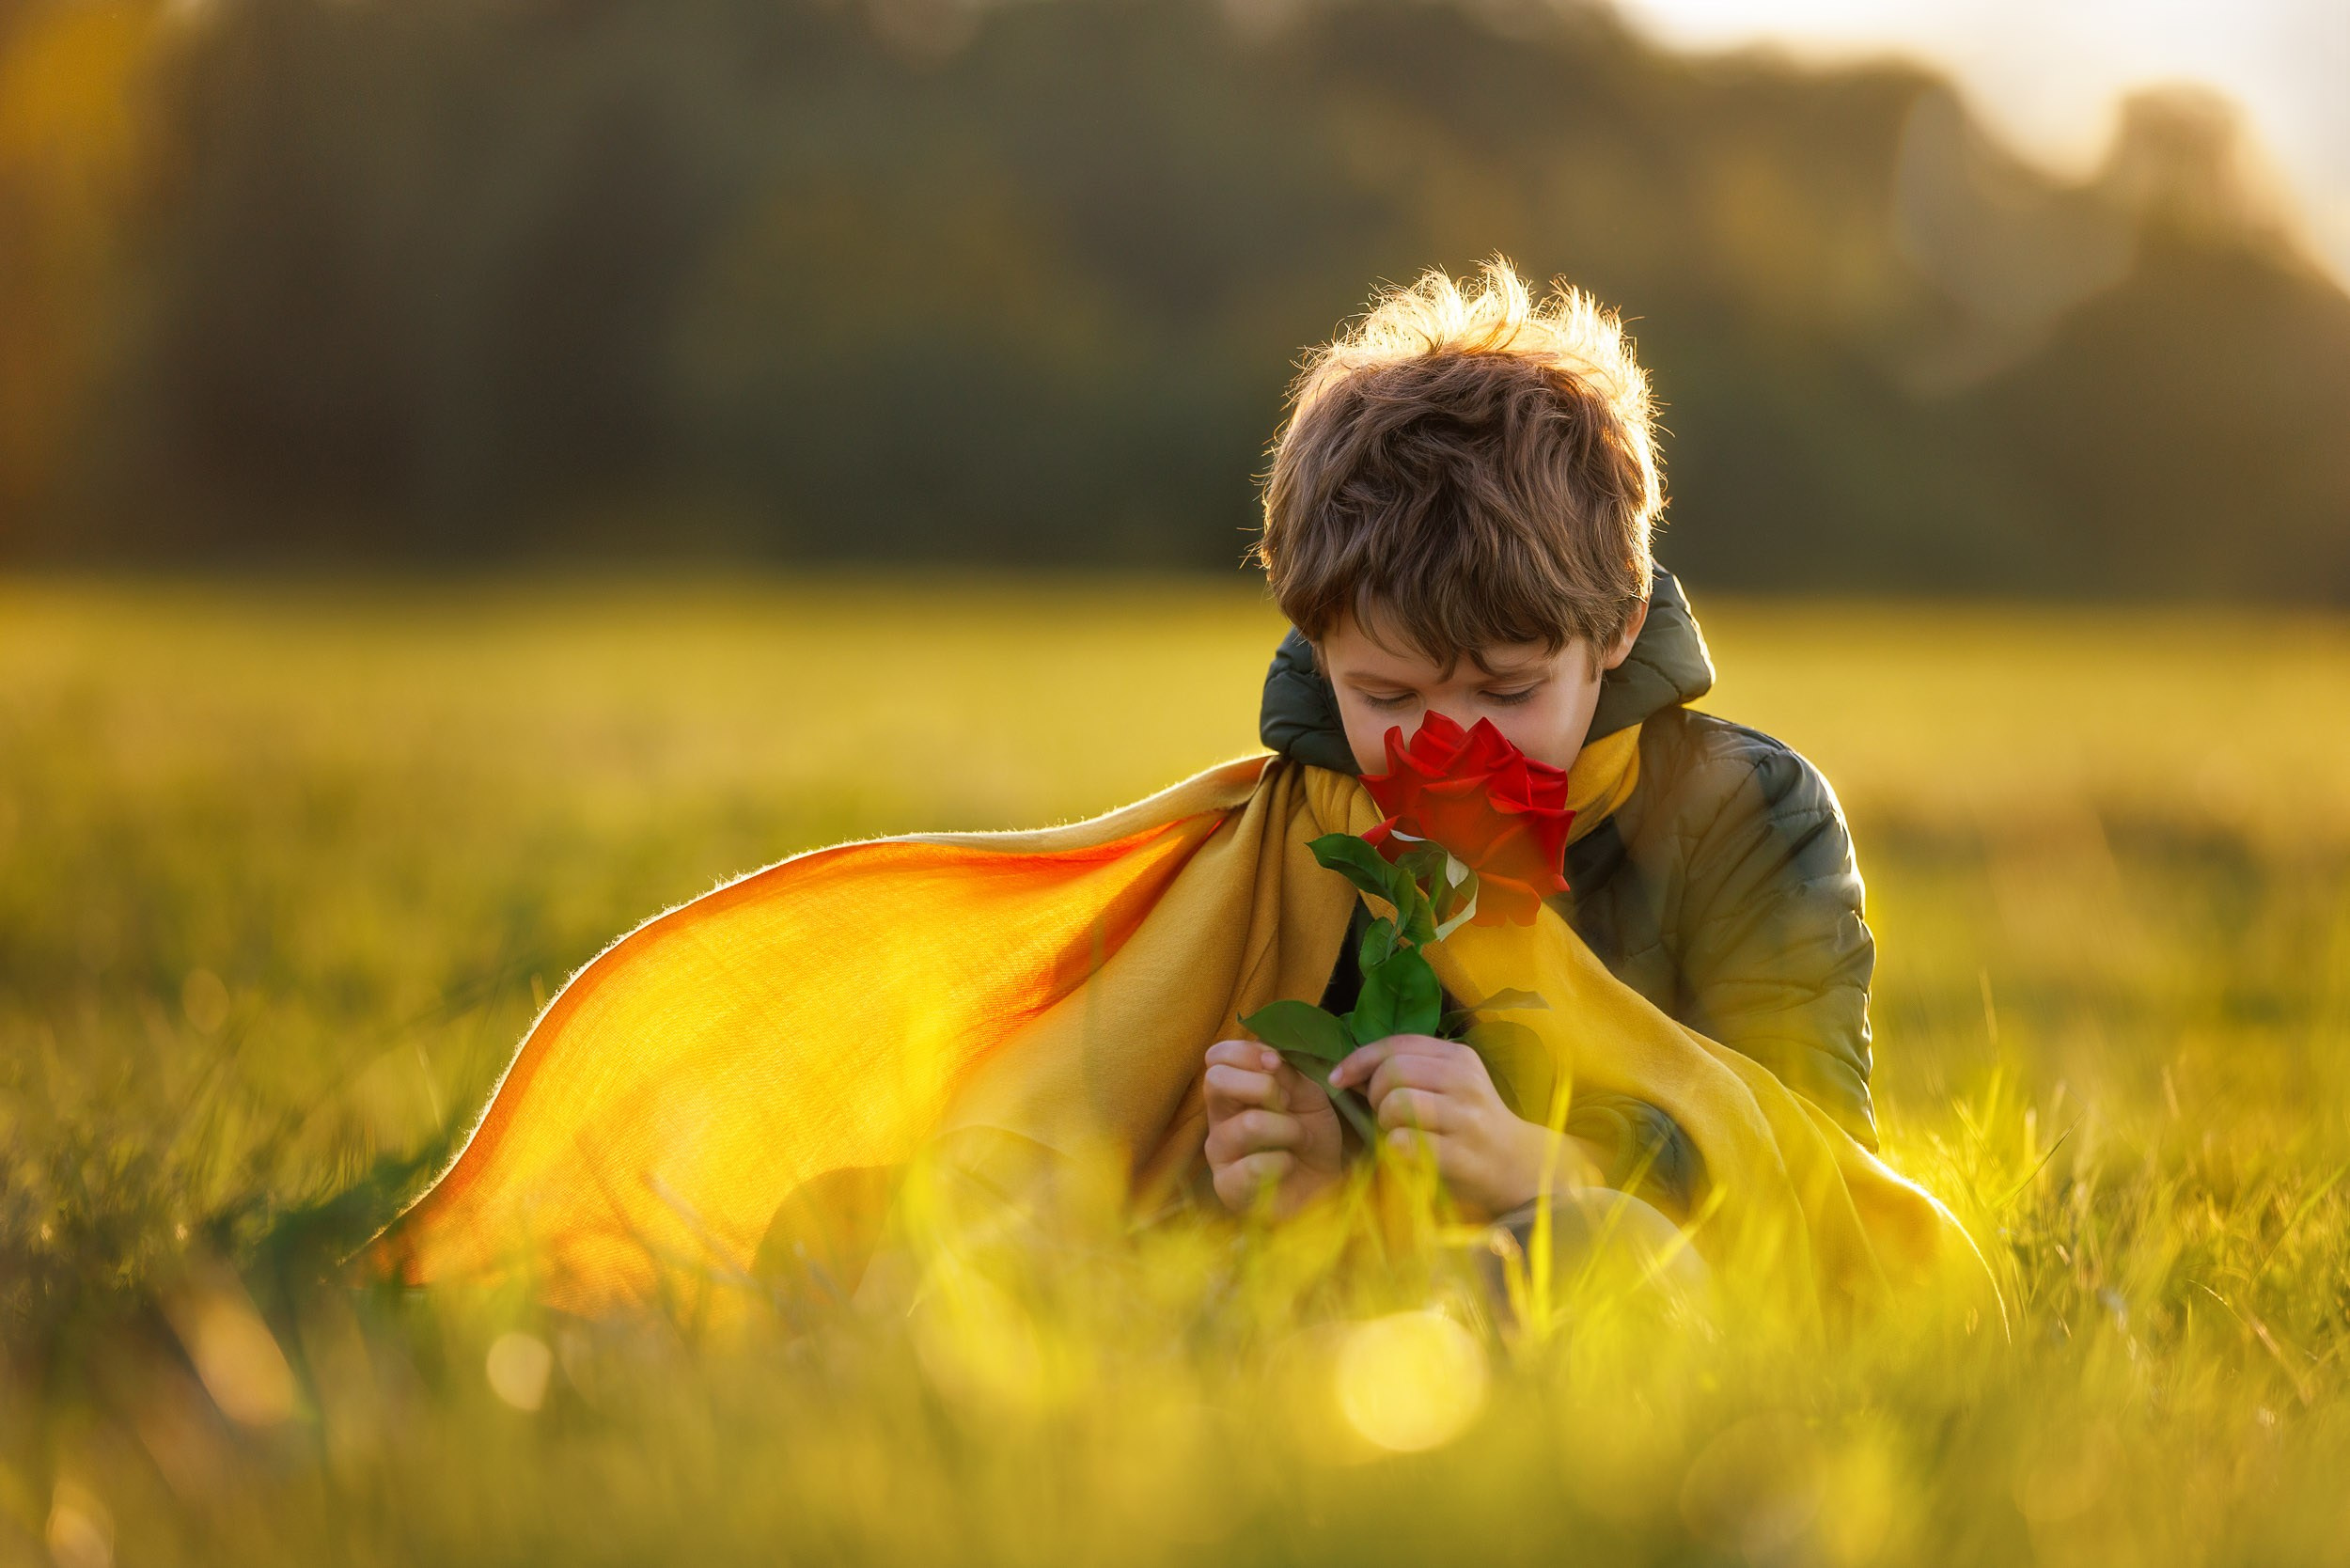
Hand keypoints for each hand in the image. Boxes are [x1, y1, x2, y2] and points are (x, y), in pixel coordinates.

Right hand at [1203, 1039, 1344, 1217]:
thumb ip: (1288, 1074)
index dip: (1248, 1053)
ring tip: (1302, 1139)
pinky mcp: (1227, 1185)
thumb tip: (1269, 1058)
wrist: (1324, 1186)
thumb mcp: (1309, 1095)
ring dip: (1288, 1129)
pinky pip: (1253, 1165)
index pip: (1217, 1056)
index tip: (1277, 1065)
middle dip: (1263, 1086)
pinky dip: (1282, 1162)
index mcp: (1233, 1090)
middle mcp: (1219, 1117)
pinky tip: (1289, 1165)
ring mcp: (1219, 1152)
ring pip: (1247, 1123)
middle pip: (1215, 1080)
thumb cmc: (1311, 1137)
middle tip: (1288, 1103)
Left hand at [1328, 1034, 1603, 1220]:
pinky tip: (1406, 1154)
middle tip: (1382, 1115)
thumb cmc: (1472, 1125)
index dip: (1359, 1059)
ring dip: (1384, 1122)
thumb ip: (1411, 1072)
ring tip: (1396, 1134)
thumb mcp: (1451, 1086)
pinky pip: (1405, 1143)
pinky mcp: (1462, 1154)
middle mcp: (1465, 1081)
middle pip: (1393, 1071)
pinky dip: (1394, 1149)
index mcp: (1459, 1058)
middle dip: (1374, 1094)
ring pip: (1396, 1103)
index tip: (1337, 1078)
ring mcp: (1466, 1118)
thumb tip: (1351, 1071)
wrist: (1519, 1167)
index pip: (1397, 1044)